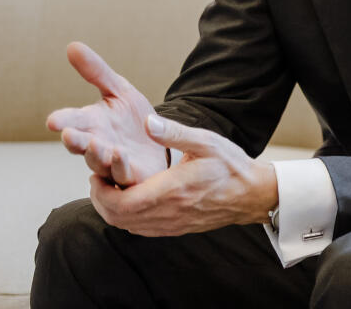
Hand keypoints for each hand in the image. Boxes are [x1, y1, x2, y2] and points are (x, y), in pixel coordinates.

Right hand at [46, 42, 167, 185]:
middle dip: (75, 140)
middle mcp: (98, 144)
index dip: (64, 121)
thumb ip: (96, 72)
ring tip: (97, 144)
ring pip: (100, 162)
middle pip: (82, 145)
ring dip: (97, 154)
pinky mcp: (131, 174)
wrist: (161, 143)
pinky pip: (123, 174)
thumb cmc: (132, 119)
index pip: (73, 122)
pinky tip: (121, 155)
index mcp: (92, 124)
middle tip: (68, 134)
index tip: (53, 120)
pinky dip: (120, 166)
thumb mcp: (119, 90)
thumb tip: (72, 45)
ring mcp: (113, 162)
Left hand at [90, 114, 277, 235]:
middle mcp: (168, 212)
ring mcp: (171, 224)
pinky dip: (128, 217)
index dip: (100, 191)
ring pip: (127, 226)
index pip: (119, 203)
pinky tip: (132, 199)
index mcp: (171, 190)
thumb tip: (146, 122)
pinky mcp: (176, 229)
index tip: (98, 174)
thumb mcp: (206, 141)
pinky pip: (141, 229)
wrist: (253, 194)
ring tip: (113, 186)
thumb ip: (173, 132)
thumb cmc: (231, 166)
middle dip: (100, 200)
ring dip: (113, 209)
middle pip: (117, 218)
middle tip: (99, 179)